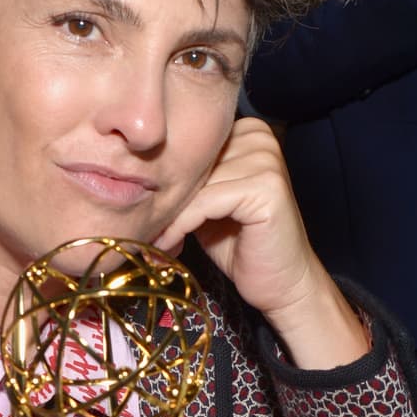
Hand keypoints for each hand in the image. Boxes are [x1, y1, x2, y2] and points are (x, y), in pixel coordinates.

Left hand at [155, 116, 369, 370]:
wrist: (281, 284)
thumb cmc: (240, 245)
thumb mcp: (208, 203)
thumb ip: (188, 178)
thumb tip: (134, 167)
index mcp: (248, 132)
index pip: (191, 144)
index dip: (163, 176)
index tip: (137, 207)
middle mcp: (260, 138)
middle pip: (192, 161)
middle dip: (164, 197)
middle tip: (140, 227)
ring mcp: (266, 161)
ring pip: (195, 182)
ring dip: (168, 215)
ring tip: (153, 238)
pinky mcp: (265, 188)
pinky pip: (205, 202)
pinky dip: (181, 225)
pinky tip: (169, 244)